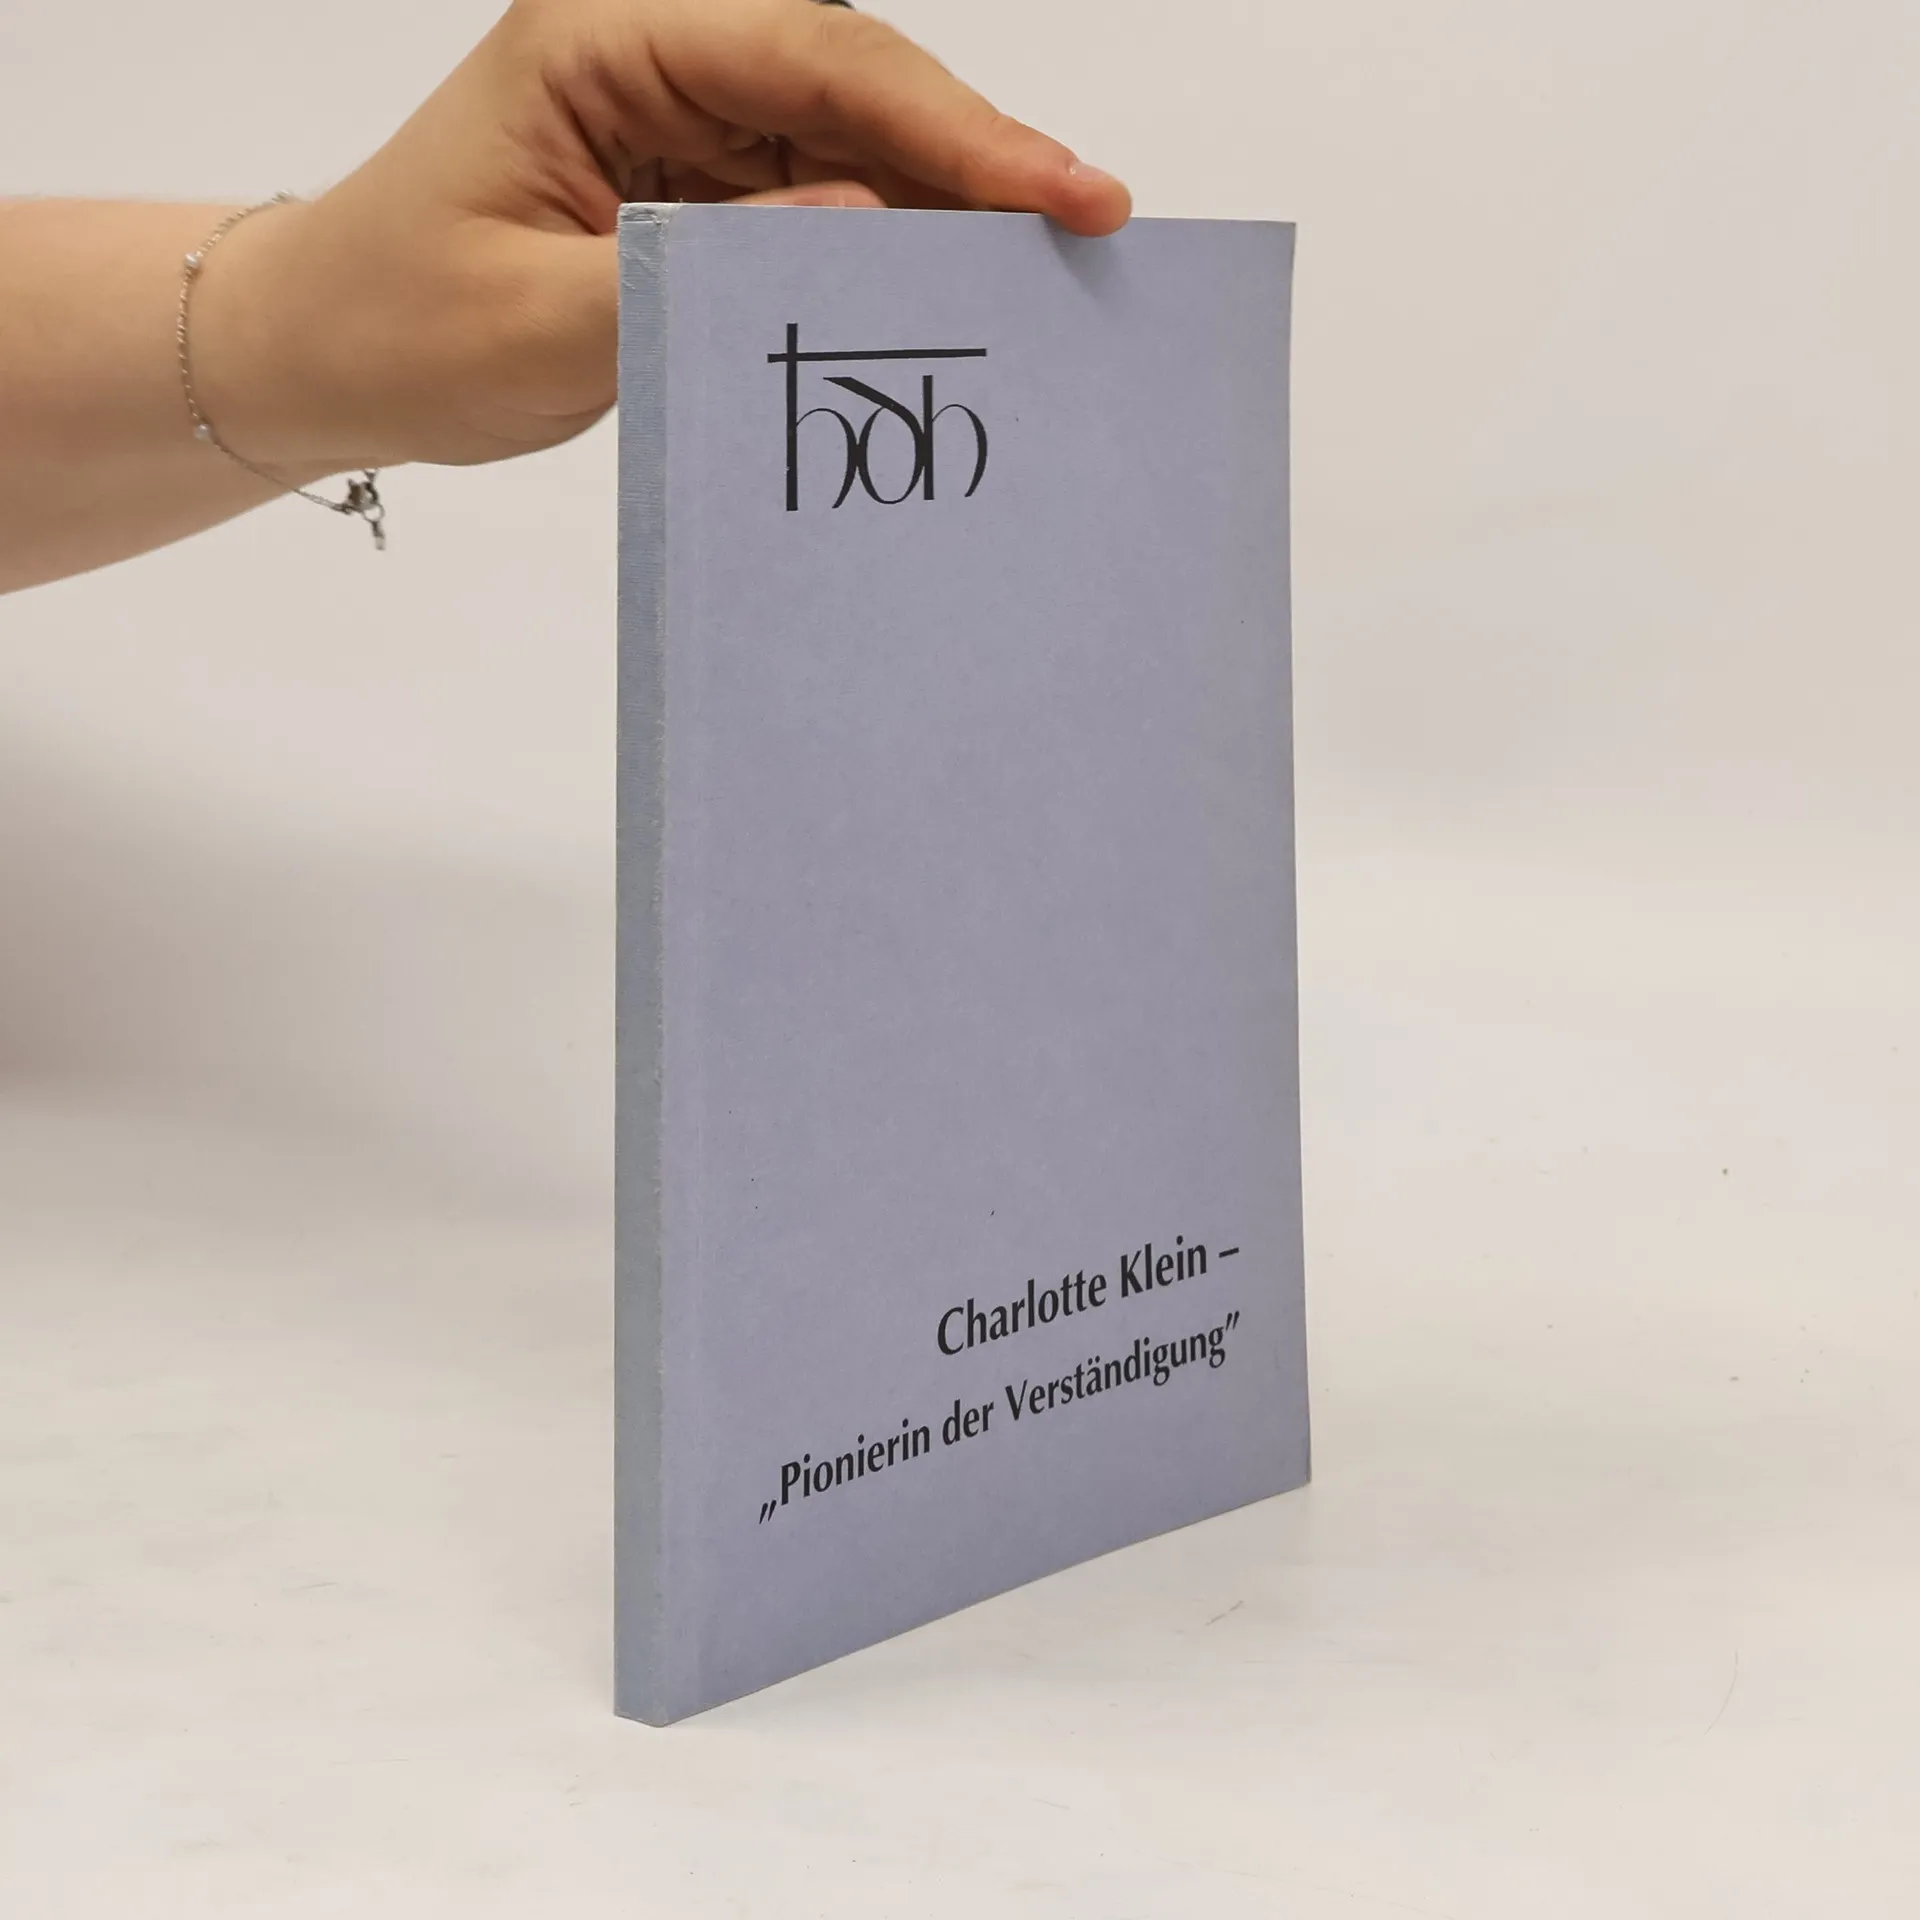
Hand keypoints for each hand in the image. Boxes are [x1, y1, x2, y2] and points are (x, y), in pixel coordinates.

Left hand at [198, 0, 1130, 473]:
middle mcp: (657, 55)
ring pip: (855, 139)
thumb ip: (701, 277)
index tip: (1058, 190)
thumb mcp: (543, 319)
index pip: (814, 58)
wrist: (327, 352)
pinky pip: (822, 201)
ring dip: (945, 207)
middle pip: (857, 83)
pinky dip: (889, 247)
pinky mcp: (696, 185)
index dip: (950, 124)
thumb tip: (867, 233)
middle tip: (1088, 232)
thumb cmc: (398, 325)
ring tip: (1041, 279)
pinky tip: (949, 293)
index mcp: (602, 39)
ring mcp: (682, 117)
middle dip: (974, 159)